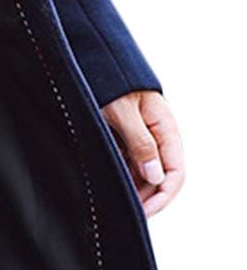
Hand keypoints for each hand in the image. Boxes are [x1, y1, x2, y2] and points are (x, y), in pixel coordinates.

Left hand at [99, 90, 183, 217]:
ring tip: (115, 199)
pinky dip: (123, 173)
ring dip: (134, 186)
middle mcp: (157, 134)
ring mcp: (142, 135)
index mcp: (165, 128)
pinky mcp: (125, 133)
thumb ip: (141, 143)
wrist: (94, 57)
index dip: (162, 197)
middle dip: (146, 196)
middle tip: (126, 212)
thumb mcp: (123, 111)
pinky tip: (110, 180)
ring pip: (144, 170)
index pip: (175, 173)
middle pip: (159, 176)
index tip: (145, 212)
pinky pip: (129, 160)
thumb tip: (156, 177)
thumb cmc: (110, 80)